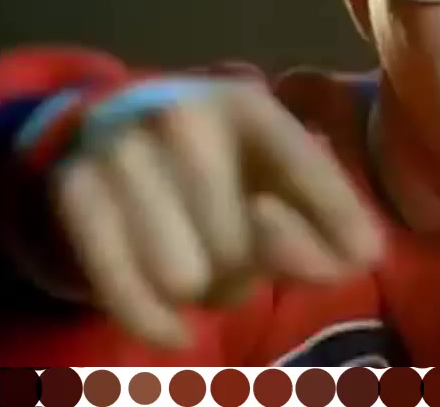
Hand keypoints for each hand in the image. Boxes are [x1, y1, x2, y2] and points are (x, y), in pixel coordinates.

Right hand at [48, 82, 381, 349]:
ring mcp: (123, 147)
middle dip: (247, 268)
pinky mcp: (74, 188)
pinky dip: (155, 322)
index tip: (361, 256)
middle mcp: (184, 114)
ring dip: (201, 292)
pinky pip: (126, 288)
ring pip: (185, 274)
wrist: (111, 144)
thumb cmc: (223, 176)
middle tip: (236, 254)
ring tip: (200, 268)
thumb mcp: (284, 184)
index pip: (308, 173)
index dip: (336, 221)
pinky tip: (176, 332)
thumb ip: (334, 223)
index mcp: (249, 106)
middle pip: (241, 243)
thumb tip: (365, 252)